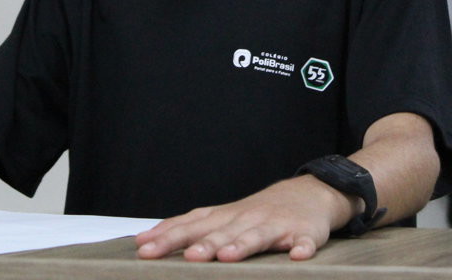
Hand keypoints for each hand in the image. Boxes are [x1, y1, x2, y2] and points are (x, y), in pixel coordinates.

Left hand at [134, 175, 354, 261]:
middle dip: (204, 244)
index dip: (168, 236)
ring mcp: (276, 225)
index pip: (191, 225)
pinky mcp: (304, 233)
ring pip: (258, 236)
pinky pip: (304, 242)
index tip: (144, 248)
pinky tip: (297, 256)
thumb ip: (188, 228)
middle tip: (188, 256)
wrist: (308, 193)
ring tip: (228, 256)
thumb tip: (144, 241)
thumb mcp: (221, 217)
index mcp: (225, 216)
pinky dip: (301, 248)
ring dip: (243, 245)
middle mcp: (247, 218)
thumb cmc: (255, 213)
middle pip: (222, 231)